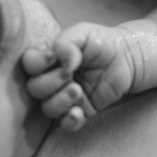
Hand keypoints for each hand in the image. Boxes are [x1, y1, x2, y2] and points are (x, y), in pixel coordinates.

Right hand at [22, 23, 137, 130]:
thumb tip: (61, 62)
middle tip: (69, 74)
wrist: (128, 56)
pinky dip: (70, 120)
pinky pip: (67, 124)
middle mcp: (52, 79)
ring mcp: (65, 96)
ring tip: (78, 90)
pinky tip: (79, 112)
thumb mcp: (82, 33)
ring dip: (60, 101)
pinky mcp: (82, 110)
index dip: (36, 64)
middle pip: (34, 89)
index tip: (53, 58)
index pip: (28, 64)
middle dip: (49, 83)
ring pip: (48, 108)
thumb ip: (66, 42)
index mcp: (48, 58)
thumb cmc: (101, 42)